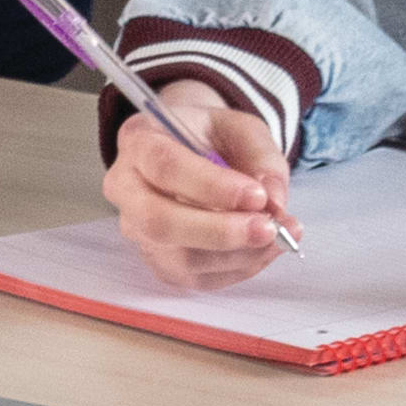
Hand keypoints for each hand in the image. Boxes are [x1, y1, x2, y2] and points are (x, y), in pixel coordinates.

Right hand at [99, 73, 296, 280]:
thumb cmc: (212, 136)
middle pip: (158, 222)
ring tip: (280, 236)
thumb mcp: (241, 128)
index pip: (164, 166)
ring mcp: (137, 230)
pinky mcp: (158, 260)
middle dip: (218, 232)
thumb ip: (261, 157)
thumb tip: (275, 203)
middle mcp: (125, 189)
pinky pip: (196, 278)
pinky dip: (238, 269)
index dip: (211, 186)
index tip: (257, 195)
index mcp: (139, 140)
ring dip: (236, 255)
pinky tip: (265, 250)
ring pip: (178, 258)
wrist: (194, 152)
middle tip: (268, 228)